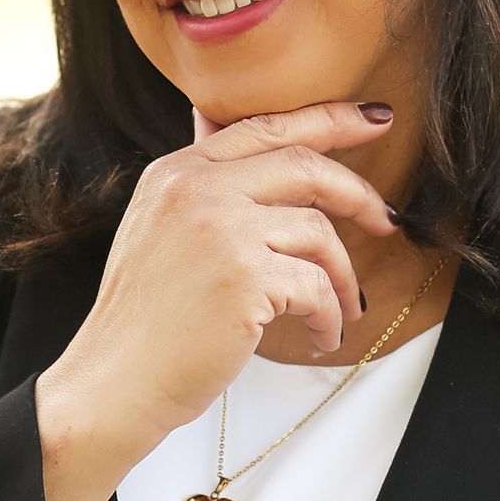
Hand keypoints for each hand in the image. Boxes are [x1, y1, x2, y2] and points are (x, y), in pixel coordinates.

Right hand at [33, 99, 399, 500]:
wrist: (114, 383)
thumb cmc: (143, 321)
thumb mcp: (159, 230)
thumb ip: (204, 190)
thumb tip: (254, 154)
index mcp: (176, 171)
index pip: (264, 126)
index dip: (327, 117)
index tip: (373, 117)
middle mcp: (196, 188)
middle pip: (303, 164)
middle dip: (356, 191)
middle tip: (385, 218)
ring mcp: (221, 228)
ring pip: (318, 230)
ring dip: (342, 275)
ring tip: (344, 307)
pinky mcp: (245, 276)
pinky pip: (316, 285)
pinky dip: (330, 314)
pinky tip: (322, 334)